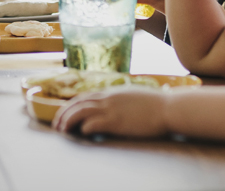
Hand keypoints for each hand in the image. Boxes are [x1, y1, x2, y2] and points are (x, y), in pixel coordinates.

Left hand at [52, 88, 169, 138]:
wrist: (167, 107)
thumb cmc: (154, 105)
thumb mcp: (131, 96)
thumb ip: (119, 100)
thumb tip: (111, 105)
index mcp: (110, 92)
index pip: (83, 97)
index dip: (70, 106)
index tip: (63, 114)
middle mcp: (107, 98)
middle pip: (77, 103)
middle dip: (63, 114)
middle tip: (56, 125)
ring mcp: (111, 109)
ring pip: (81, 111)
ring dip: (68, 120)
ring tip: (62, 130)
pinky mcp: (116, 121)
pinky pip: (94, 123)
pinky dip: (84, 127)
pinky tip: (81, 133)